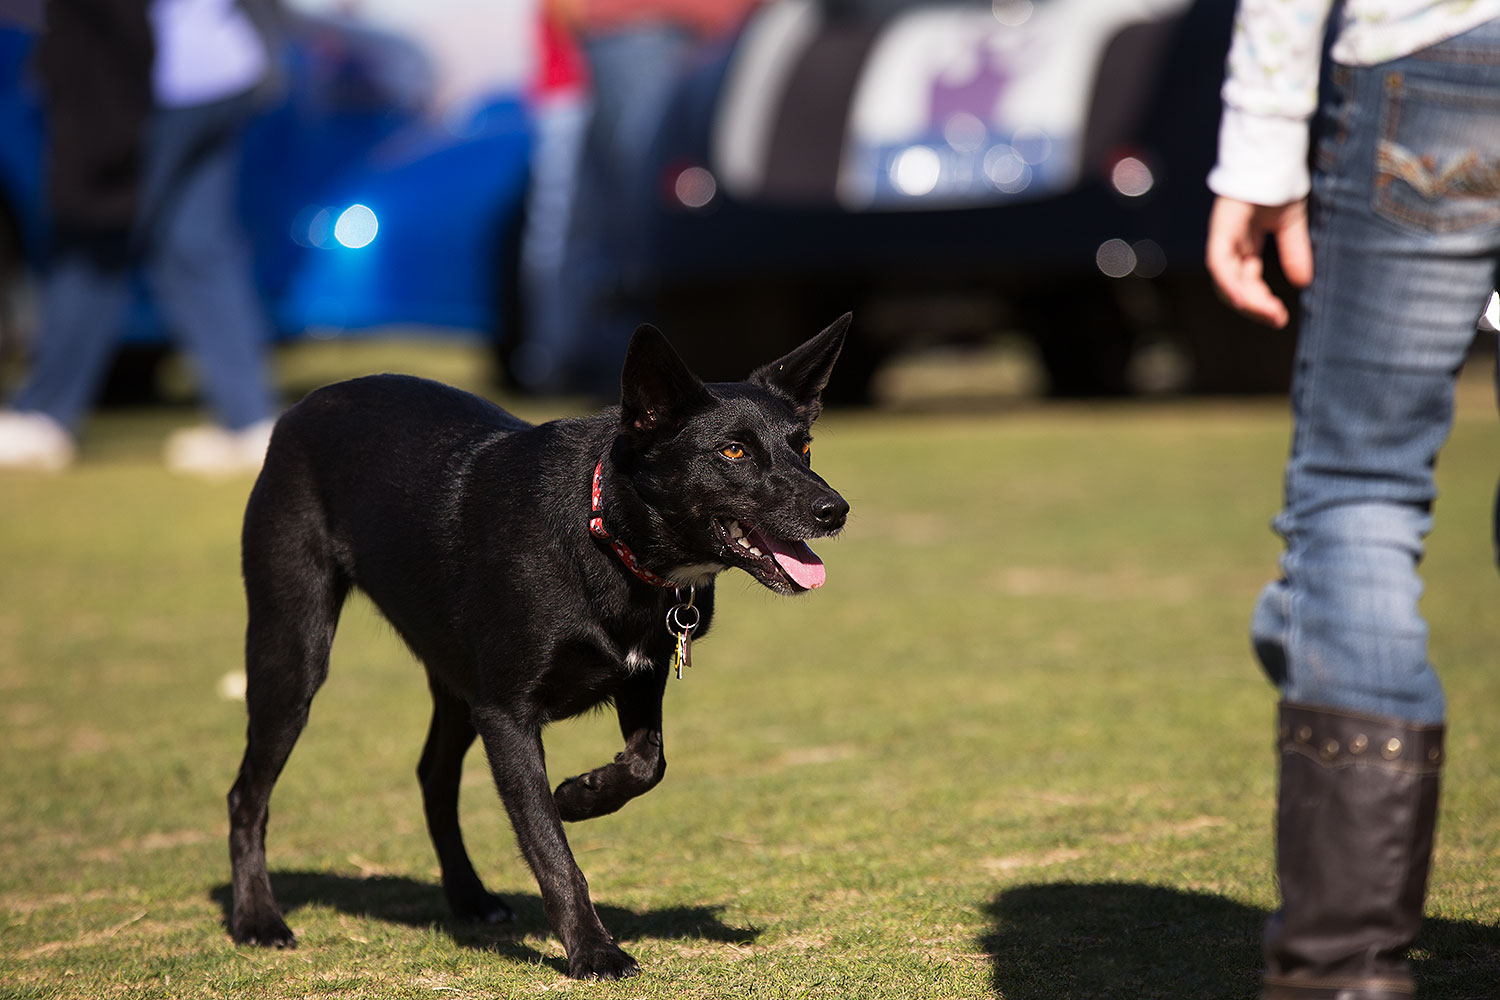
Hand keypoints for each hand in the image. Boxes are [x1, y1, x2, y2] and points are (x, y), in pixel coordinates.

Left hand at [1205, 196, 1313, 328]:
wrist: (1274, 154)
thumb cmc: (1279, 185)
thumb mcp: (1291, 225)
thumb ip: (1295, 251)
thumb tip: (1303, 282)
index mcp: (1244, 246)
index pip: (1246, 283)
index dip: (1260, 302)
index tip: (1278, 318)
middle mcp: (1231, 246)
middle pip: (1234, 287)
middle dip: (1254, 307)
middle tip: (1276, 320)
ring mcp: (1223, 238)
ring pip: (1226, 281)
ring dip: (1246, 300)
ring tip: (1268, 313)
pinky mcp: (1221, 230)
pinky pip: (1220, 263)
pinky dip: (1230, 282)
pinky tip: (1244, 299)